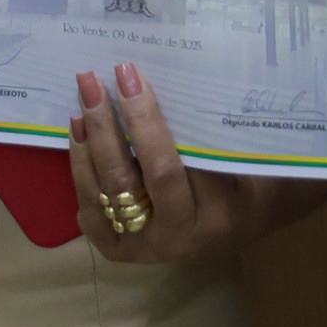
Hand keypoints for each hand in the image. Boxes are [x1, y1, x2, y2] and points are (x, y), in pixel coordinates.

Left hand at [68, 62, 326, 265]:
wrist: (239, 227)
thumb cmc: (249, 179)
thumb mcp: (246, 159)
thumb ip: (214, 135)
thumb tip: (170, 83)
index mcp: (216, 215)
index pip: (171, 167)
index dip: (146, 119)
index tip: (130, 76)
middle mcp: (177, 238)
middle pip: (132, 179)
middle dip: (109, 125)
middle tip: (94, 81)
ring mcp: (143, 249)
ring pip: (105, 193)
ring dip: (89, 142)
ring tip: (83, 99)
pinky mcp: (119, 250)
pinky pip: (90, 210)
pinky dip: (80, 170)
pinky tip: (78, 133)